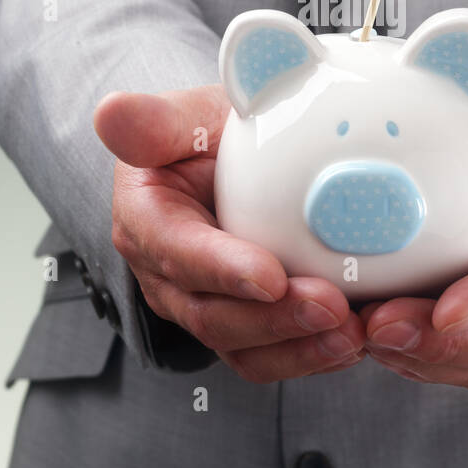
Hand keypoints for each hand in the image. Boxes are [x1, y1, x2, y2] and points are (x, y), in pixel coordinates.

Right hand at [94, 86, 365, 382]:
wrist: (225, 160)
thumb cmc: (206, 136)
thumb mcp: (186, 115)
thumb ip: (154, 119)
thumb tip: (111, 113)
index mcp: (146, 218)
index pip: (177, 251)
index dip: (222, 268)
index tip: (271, 276)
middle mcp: (167, 274)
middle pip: (211, 314)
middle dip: (273, 320)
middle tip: (331, 307)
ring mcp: (203, 305)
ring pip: (243, 346)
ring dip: (299, 348)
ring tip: (351, 334)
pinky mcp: (241, 324)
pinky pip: (271, 354)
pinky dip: (313, 354)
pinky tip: (356, 340)